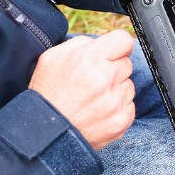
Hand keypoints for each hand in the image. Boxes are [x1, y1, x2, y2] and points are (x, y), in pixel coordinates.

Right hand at [29, 31, 136, 149]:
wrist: (45, 134)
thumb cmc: (46, 94)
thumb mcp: (51, 58)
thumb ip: (80, 43)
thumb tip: (100, 42)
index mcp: (90, 58)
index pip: (123, 40)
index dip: (116, 46)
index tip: (111, 53)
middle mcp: (106, 78)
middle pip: (126, 63)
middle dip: (112, 69)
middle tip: (93, 81)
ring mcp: (116, 101)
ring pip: (128, 85)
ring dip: (115, 89)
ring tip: (93, 99)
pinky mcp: (121, 120)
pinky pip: (129, 105)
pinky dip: (117, 107)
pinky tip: (98, 111)